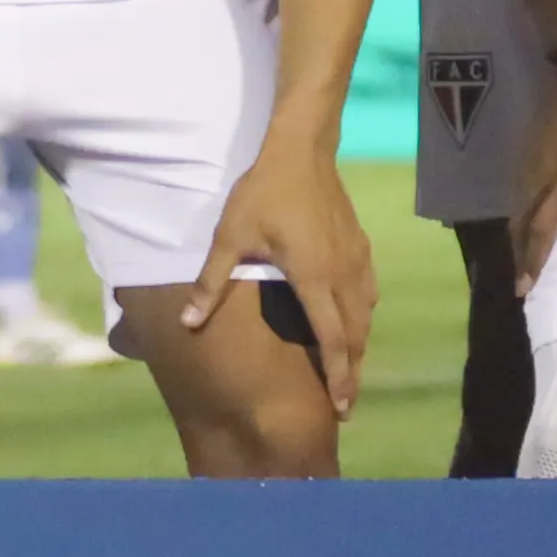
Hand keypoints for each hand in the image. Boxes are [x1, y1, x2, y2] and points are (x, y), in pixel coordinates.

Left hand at [201, 138, 378, 398]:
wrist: (302, 150)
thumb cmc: (264, 193)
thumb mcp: (230, 237)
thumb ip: (211, 283)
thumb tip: (188, 323)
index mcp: (314, 279)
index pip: (332, 340)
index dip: (338, 375)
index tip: (341, 407)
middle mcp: (343, 275)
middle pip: (355, 336)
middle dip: (352, 372)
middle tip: (346, 405)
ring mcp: (357, 261)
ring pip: (365, 316)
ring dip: (358, 346)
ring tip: (349, 370)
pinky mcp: (361, 247)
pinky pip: (368, 294)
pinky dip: (362, 317)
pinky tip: (354, 322)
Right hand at [506, 43, 556, 287]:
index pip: (544, 228)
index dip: (534, 258)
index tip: (525, 285)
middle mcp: (542, 173)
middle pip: (522, 221)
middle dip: (520, 252)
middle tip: (520, 281)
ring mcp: (533, 156)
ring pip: (518, 202)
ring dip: (518, 230)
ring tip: (522, 251)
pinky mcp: (531, 142)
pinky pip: (520, 185)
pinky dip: (521, 206)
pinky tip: (528, 211)